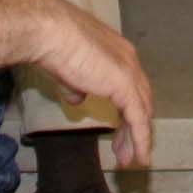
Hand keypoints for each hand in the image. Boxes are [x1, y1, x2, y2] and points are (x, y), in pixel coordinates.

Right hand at [21, 0, 155, 168]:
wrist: (50, 32)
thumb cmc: (53, 45)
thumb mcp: (68, 70)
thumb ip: (77, 86)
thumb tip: (79, 99)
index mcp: (118, 53)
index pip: (131, 88)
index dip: (128, 112)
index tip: (120, 133)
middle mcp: (129, 60)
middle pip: (141, 101)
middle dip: (134, 129)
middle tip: (126, 151)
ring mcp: (130, 72)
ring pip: (142, 113)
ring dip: (137, 139)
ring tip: (131, 160)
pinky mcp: (126, 85)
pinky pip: (138, 120)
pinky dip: (140, 140)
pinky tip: (138, 157)